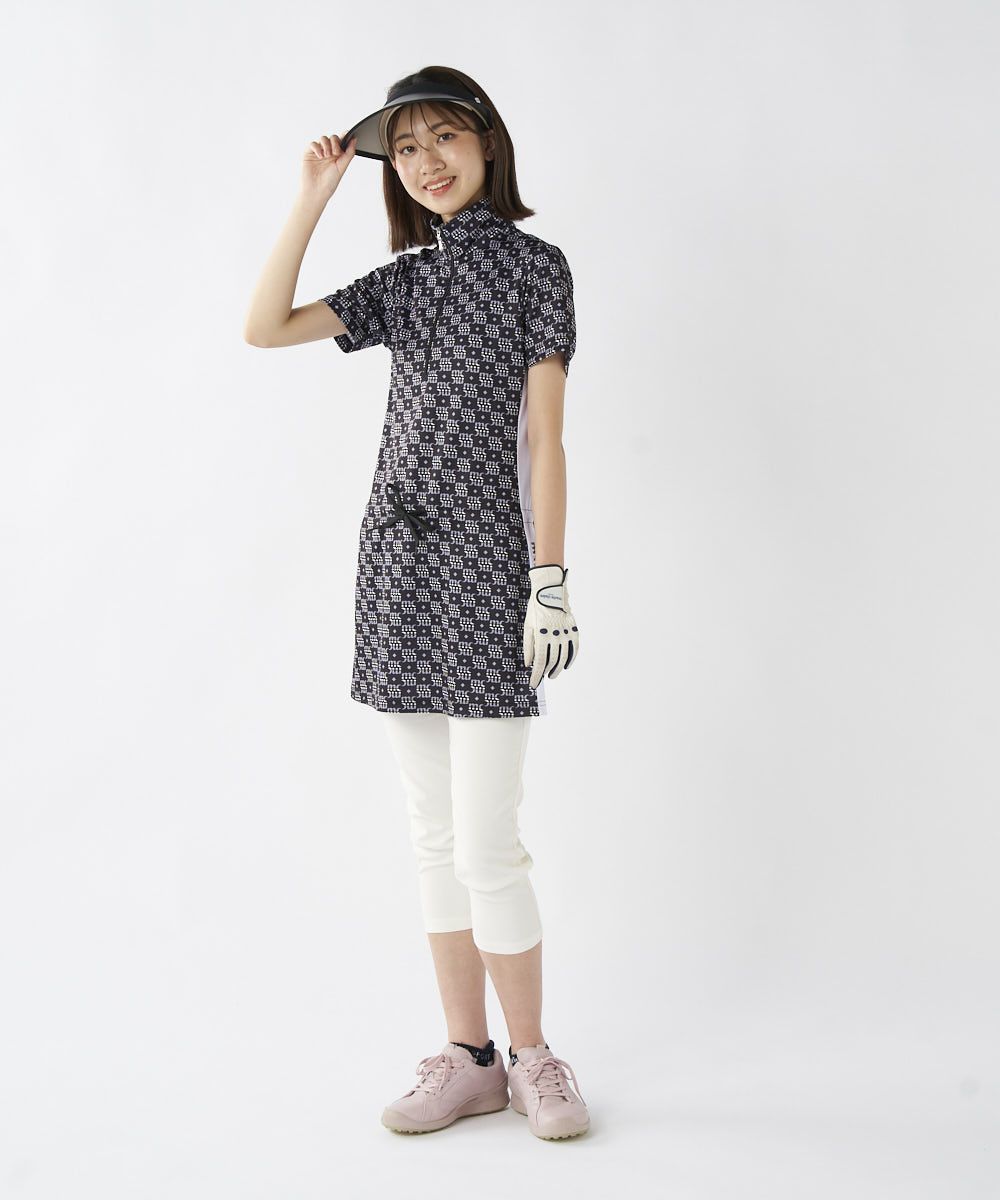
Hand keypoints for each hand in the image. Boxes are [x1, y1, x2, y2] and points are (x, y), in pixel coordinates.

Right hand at [301, 132, 355, 202]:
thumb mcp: (342, 166)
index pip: (341, 141)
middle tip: (335, 153)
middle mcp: (329, 152)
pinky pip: (313, 143)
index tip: (347, 133)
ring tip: (326, 156)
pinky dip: (317, 147)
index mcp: (338, 155)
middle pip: (333, 137)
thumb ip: (349, 153)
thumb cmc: (330, 182)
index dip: (344, 135)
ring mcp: (319, 152)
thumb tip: (354, 140)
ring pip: (323, 138)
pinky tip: (320, 156)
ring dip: (326, 145)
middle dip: (335, 143)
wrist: (317, 190)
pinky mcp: (309, 153)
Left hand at [523, 564, 578, 689]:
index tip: (533, 684)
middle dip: (546, 673)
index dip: (536, 675)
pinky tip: (565, 665)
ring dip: (557, 669)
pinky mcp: (573, 629)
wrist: (550, 591)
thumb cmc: (536, 608)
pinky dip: (571, 659)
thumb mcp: (528, 626)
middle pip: (552, 661)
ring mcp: (566, 633)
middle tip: (542, 678)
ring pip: (563, 657)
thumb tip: (528, 664)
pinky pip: (574, 648)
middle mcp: (555, 635)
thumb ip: (528, 647)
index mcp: (542, 635)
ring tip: (552, 674)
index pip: (539, 662)